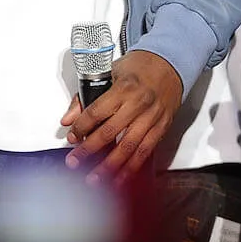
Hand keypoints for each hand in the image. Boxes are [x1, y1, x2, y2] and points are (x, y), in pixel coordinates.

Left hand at [61, 50, 182, 186]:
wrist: (171, 63)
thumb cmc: (141, 65)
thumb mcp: (110, 72)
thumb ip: (87, 97)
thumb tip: (69, 118)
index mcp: (124, 88)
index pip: (96, 113)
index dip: (80, 128)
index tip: (72, 137)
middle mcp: (138, 104)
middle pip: (109, 133)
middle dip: (88, 150)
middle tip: (74, 162)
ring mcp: (151, 117)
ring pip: (128, 148)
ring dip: (109, 166)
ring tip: (94, 178)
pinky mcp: (161, 126)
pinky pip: (145, 151)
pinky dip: (132, 167)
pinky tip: (120, 177)